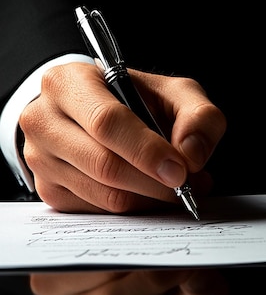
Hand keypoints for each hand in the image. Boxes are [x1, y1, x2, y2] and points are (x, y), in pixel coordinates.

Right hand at [19, 62, 225, 212]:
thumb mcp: (172, 92)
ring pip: (104, 195)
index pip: (106, 122)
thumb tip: (192, 154)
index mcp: (68, 83)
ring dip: (150, 199)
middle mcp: (43, 120)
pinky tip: (150, 193)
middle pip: (104, 165)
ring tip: (177, 188)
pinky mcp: (49, 190)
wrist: (92, 112)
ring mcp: (40, 159)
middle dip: (155, 182)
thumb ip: (197, 115)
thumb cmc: (133, 100)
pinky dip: (133, 208)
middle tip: (189, 186)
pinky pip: (99, 211)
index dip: (147, 150)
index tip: (180, 170)